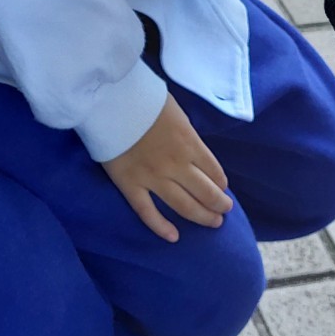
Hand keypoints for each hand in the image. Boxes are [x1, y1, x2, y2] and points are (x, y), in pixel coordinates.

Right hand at [101, 94, 231, 241]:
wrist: (110, 99)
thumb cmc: (143, 98)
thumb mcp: (175, 109)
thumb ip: (186, 132)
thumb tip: (191, 146)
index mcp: (189, 143)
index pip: (214, 171)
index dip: (221, 182)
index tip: (222, 187)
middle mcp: (176, 165)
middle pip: (205, 192)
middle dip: (219, 204)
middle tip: (225, 210)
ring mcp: (153, 178)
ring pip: (184, 206)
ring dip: (202, 217)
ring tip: (213, 222)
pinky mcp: (130, 185)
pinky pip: (147, 212)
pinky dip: (161, 227)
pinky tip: (174, 237)